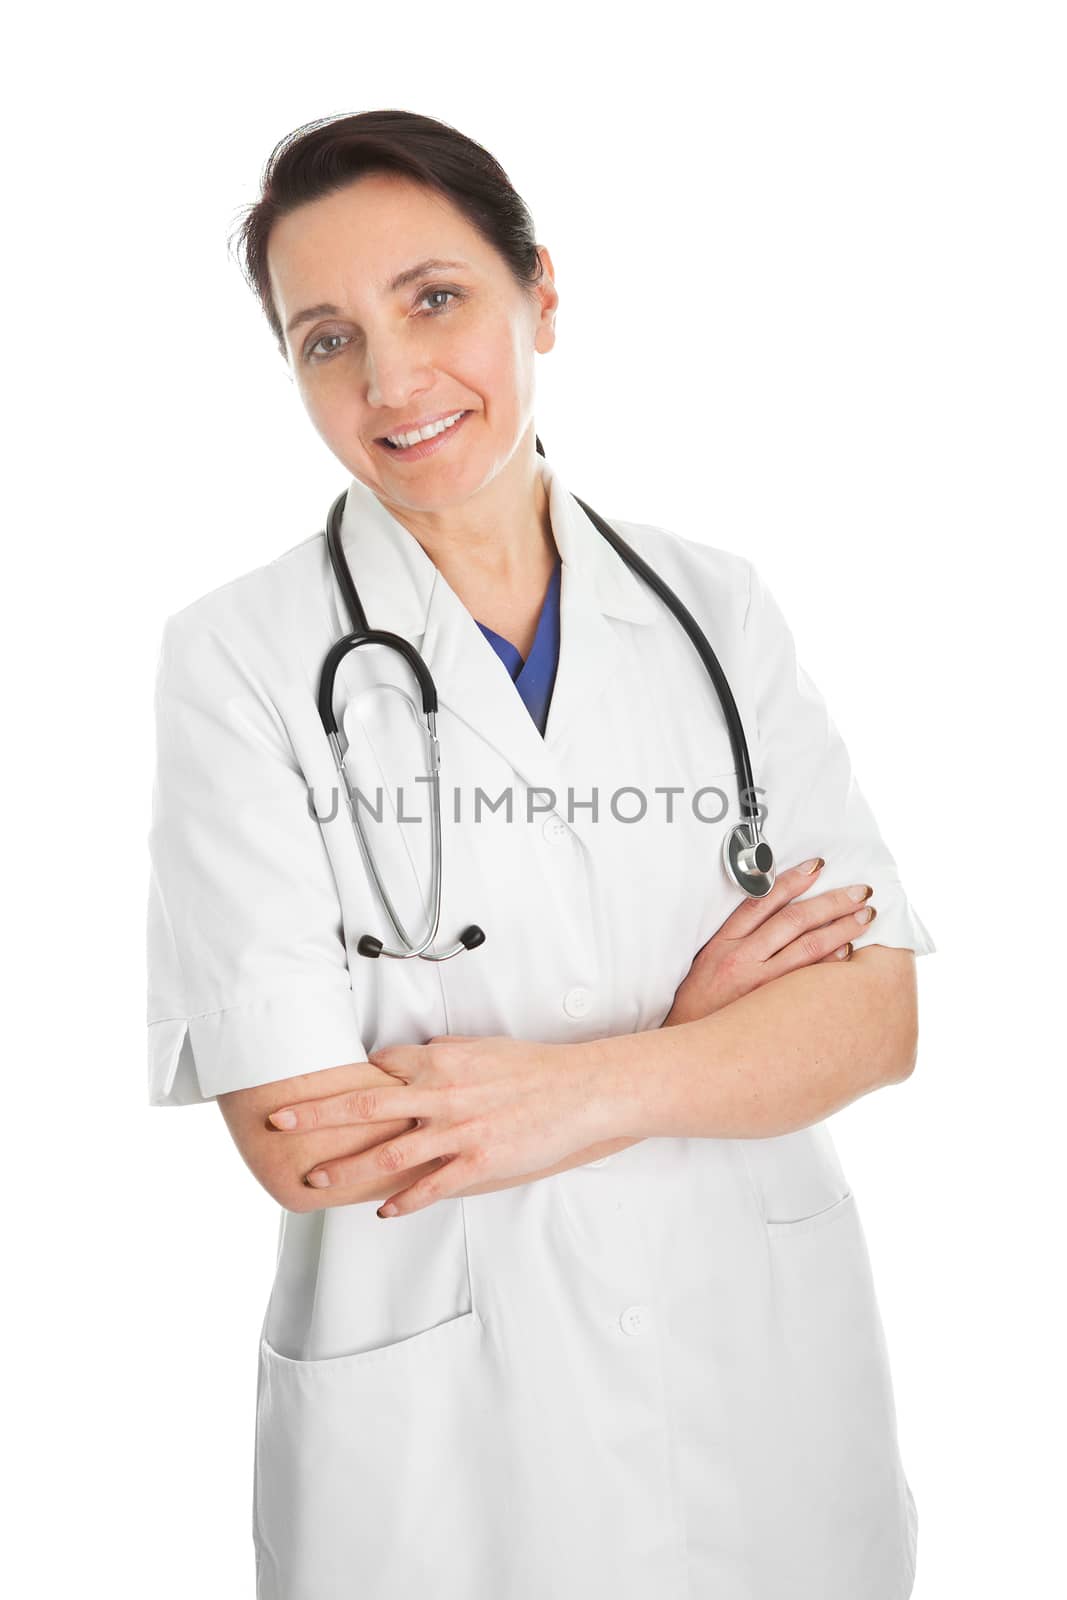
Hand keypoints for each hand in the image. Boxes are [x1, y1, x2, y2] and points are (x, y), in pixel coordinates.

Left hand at [266, 1034, 606, 1217]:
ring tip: (317, 1179)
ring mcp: (459, 1130)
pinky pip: (433, 1186)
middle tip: (281, 1120)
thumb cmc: (532, 1068)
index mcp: (440, 1060)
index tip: (319, 1088)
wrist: (579, 1091)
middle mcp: (441, 1094)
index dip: (349, 1079)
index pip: (379, 1068)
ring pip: (389, 1152)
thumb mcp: (482, 1047)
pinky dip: (405, 1200)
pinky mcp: (479, 1161)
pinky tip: (383, 1211)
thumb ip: (442, 1051)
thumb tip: (413, 1053)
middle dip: (317, 1114)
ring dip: (348, 1168)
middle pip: (365, 1105)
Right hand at [663, 858, 875, 1026]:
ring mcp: (759, 984)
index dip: (792, 880)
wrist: (685, 1043)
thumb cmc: (700, 1003)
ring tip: (865, 917)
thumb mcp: (709, 960)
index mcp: (724, 942)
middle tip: (860, 892)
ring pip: (808, 947)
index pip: (762, 900)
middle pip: (793, 920)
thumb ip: (738, 936)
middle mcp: (742, 959)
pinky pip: (809, 979)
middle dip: (831, 901)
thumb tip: (777, 909)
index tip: (817, 866)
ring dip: (841, 928)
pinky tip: (850, 952)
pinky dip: (831, 963)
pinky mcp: (772, 1007)